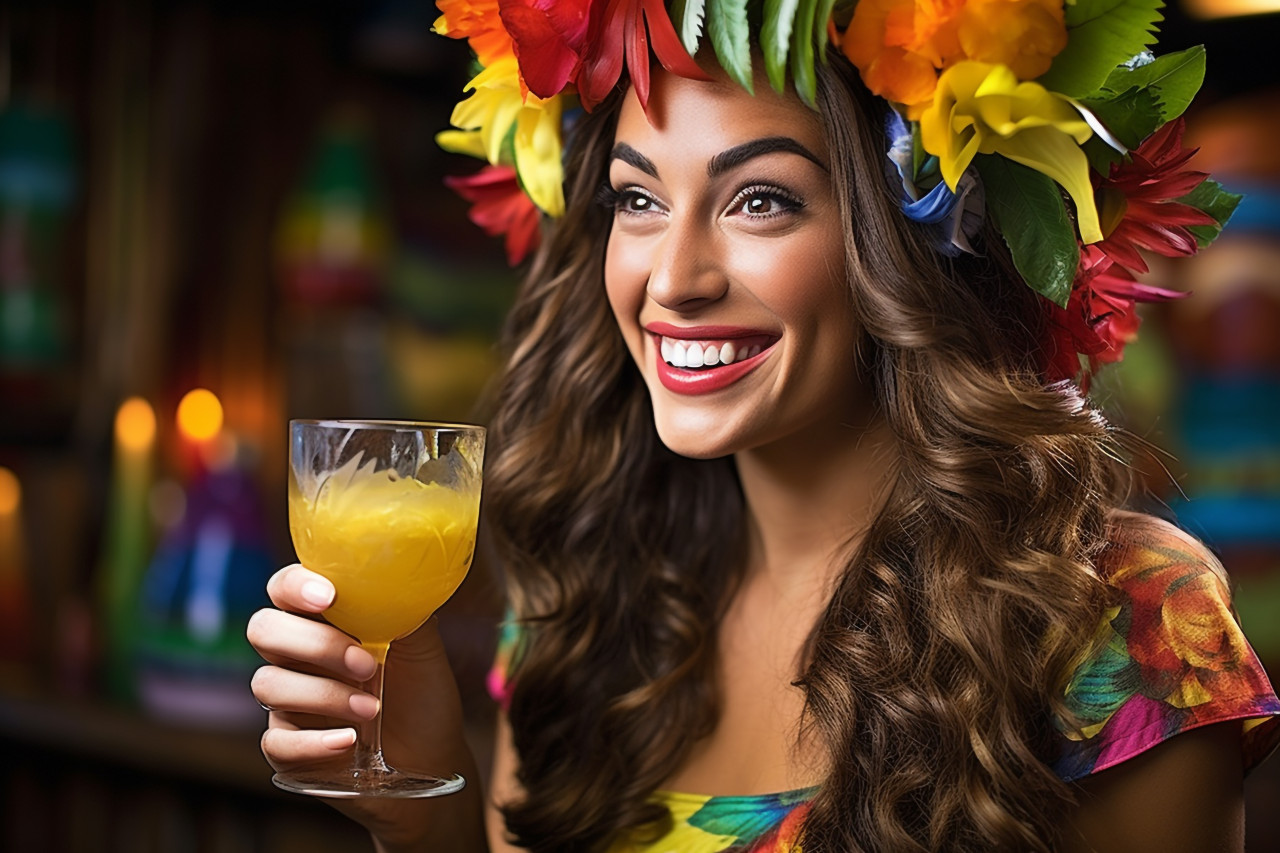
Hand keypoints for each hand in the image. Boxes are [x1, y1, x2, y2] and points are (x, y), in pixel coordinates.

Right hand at [247, 564, 485, 849]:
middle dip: (314, 645)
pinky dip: (312, 743)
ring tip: (371, 710)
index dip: (295, 586)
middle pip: (263, 630)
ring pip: (267, 684)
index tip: (328, 597)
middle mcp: (298, 655)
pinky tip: (348, 742)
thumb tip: (401, 577)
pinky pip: (276, 741)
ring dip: (323, 695)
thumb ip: (405, 613)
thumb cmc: (422, 695)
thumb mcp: (423, 650)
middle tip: (366, 665)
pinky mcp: (288, 746)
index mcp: (325, 621)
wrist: (433, 757)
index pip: (286, 587)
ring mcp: (289, 701)